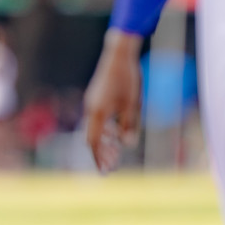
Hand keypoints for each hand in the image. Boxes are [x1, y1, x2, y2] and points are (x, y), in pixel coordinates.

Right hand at [83, 29, 143, 171]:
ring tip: (116, 152)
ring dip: (104, 141)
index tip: (105, 171)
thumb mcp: (133, 104)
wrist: (119, 54)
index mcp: (97, 112)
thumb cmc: (127, 78)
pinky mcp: (96, 97)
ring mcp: (92, 102)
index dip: (98, 158)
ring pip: (95, 128)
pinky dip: (104, 129)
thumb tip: (127, 145)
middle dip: (102, 153)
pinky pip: (97, 119)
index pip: (93, 142)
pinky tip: (115, 133)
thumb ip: (129, 125)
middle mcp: (91, 109)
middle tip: (112, 166)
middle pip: (92, 137)